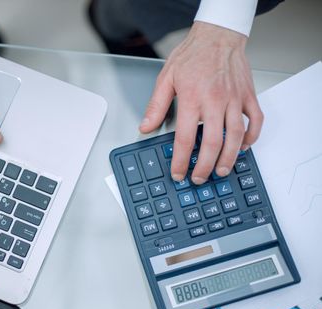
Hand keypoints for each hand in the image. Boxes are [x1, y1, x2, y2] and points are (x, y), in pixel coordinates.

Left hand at [140, 22, 263, 183]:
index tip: (178, 173)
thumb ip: (156, 106)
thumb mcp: (166, 78)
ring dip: (228, 158)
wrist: (218, 36)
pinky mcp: (248, 96)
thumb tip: (146, 127)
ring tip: (220, 171)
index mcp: (191, 98)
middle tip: (199, 178)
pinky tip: (242, 148)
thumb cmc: (192, 56)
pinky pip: (255, 121)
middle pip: (211, 143)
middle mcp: (215, 101)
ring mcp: (234, 99)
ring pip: (235, 136)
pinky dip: (251, 138)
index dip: (180, 160)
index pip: (184, 138)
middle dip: (204, 166)